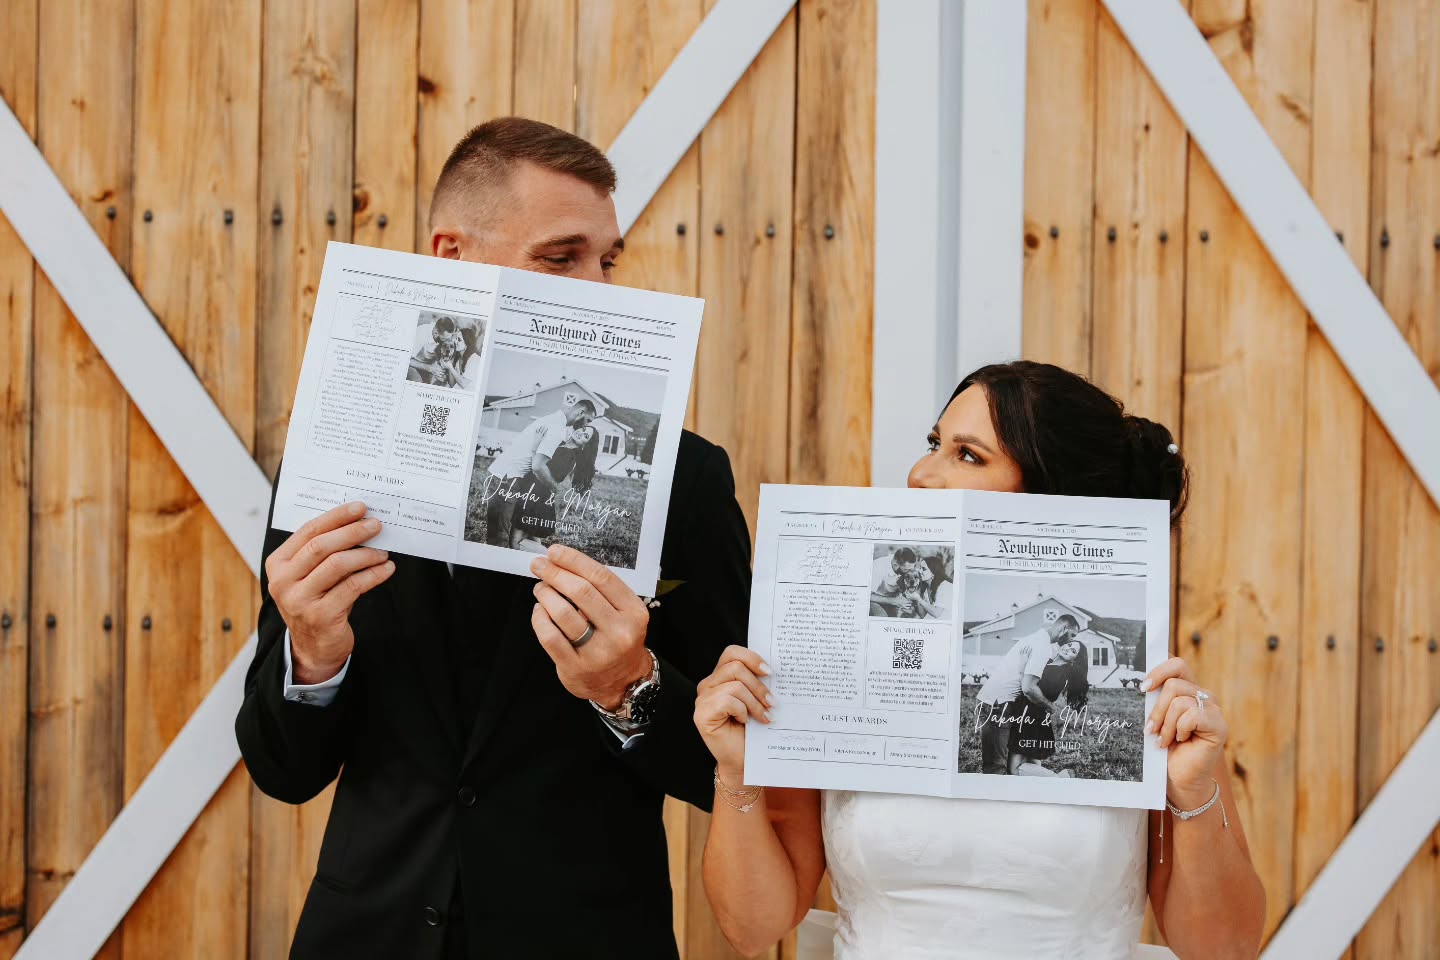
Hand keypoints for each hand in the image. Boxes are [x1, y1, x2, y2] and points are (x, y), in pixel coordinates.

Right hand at [265, 501, 394, 683]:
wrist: (314, 648)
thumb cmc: (317, 603)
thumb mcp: (311, 576)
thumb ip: (324, 552)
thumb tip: (358, 522)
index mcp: (278, 564)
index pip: (308, 531)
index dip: (336, 517)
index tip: (360, 507)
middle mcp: (283, 581)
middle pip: (322, 546)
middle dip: (353, 531)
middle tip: (376, 525)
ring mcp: (300, 600)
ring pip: (338, 565)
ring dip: (366, 555)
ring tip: (383, 552)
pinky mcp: (320, 616)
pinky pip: (353, 586)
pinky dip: (373, 575)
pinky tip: (386, 569)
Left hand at [529, 545, 651, 708]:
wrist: (623, 682)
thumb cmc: (618, 640)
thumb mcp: (624, 614)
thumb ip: (602, 592)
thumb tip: (565, 564)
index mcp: (633, 612)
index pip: (601, 577)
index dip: (574, 561)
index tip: (555, 552)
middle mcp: (619, 632)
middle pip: (581, 592)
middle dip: (555, 573)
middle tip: (540, 565)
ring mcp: (598, 652)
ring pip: (563, 613)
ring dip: (545, 593)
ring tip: (540, 588)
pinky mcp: (576, 667)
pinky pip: (550, 636)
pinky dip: (539, 618)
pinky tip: (539, 610)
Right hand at [694, 646, 771, 780]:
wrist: (742, 761)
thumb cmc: (751, 731)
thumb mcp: (757, 700)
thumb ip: (758, 682)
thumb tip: (773, 669)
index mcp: (721, 677)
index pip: (732, 653)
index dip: (752, 658)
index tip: (770, 672)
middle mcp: (708, 685)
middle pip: (735, 667)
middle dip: (759, 686)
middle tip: (773, 703)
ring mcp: (702, 699)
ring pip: (734, 685)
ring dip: (754, 702)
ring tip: (764, 716)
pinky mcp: (701, 714)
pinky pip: (727, 701)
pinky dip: (742, 711)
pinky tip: (745, 722)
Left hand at [1144, 657, 1228, 806]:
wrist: (1178, 779)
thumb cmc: (1164, 749)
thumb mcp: (1155, 719)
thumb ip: (1153, 699)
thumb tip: (1138, 682)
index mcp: (1187, 689)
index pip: (1176, 664)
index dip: (1158, 670)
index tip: (1142, 688)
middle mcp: (1202, 695)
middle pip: (1173, 683)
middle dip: (1156, 709)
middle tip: (1151, 730)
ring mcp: (1213, 709)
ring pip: (1179, 700)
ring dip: (1166, 724)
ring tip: (1165, 740)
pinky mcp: (1219, 725)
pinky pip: (1191, 715)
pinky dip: (1179, 730)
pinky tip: (1181, 741)